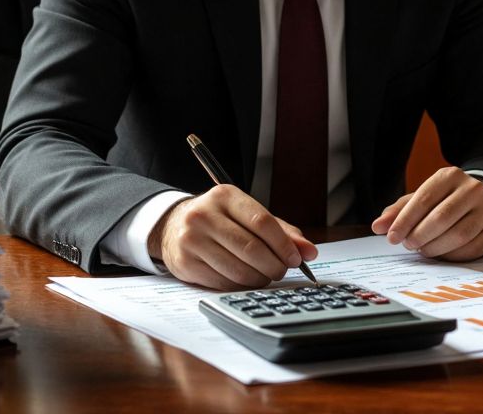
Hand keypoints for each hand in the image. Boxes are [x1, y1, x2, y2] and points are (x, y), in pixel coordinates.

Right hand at [150, 185, 317, 289]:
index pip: (261, 221)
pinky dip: (241, 285)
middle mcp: (204, 215)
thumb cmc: (219, 220)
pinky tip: (245, 279)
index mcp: (224, 196)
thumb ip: (281, 231)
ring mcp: (191, 240)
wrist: (173, 227)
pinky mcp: (185, 263)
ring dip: (260, 278)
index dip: (283, 244)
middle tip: (283, 270)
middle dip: (274, 265)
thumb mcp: (247, 215)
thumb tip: (309, 251)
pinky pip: (223, 282)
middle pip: (251, 248)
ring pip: (238, 269)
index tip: (296, 258)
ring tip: (265, 275)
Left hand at [370, 167, 482, 260]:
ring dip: (435, 247)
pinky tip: (442, 254)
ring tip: (423, 249)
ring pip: (458, 235)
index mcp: (450, 176)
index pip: (424, 198)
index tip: (392, 237)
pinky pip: (471, 248)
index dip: (405, 220)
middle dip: (419, 235)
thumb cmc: (446, 201)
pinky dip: (452, 255)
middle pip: (441, 218)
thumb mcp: (423, 198)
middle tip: (408, 245)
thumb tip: (377, 226)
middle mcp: (472, 189)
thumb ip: (399, 211)